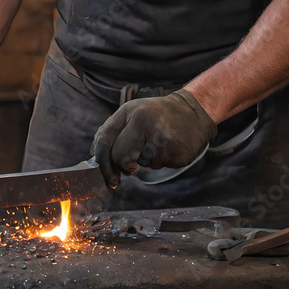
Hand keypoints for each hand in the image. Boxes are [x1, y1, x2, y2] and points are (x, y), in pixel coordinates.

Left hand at [92, 89, 216, 187]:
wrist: (194, 113)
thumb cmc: (157, 117)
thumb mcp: (133, 115)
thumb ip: (113, 134)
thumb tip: (95, 159)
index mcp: (129, 111)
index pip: (104, 139)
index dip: (102, 161)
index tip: (105, 177)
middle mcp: (143, 121)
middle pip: (119, 157)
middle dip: (123, 166)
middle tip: (132, 166)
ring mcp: (160, 136)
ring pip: (140, 163)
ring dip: (145, 160)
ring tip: (157, 144)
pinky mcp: (174, 151)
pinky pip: (157, 165)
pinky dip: (160, 161)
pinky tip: (168, 147)